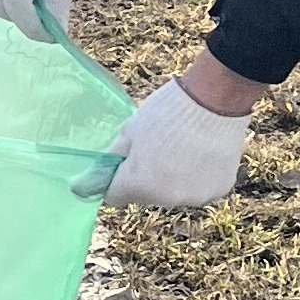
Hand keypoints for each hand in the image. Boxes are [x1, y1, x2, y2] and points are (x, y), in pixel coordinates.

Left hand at [83, 77, 254, 209]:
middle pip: (145, 195)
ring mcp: (195, 197)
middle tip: (156, 147)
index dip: (114, 179)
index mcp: (139, 185)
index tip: (122, 162)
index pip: (114, 196)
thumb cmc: (165, 113)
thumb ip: (109, 162)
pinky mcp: (219, 190)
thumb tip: (79, 186)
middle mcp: (166, 199)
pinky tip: (202, 153)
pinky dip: (198, 176)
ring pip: (174, 193)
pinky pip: (200, 188)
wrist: (215, 100)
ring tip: (182, 148)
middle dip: (145, 177)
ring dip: (173, 179)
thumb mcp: (129, 132)